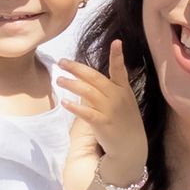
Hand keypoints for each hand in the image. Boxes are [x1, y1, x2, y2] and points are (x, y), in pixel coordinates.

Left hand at [55, 43, 148, 189]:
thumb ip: (108, 90)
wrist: (131, 147)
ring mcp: (110, 110)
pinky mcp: (102, 123)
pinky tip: (64, 102)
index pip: (119, 70)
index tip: (116, 42)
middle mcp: (117, 97)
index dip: (117, 56)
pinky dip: (75, 106)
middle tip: (62, 62)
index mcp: (123, 90)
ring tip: (59, 79)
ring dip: (72, 84)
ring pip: (88, 92)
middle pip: (94, 78)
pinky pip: (86, 112)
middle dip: (77, 68)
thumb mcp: (122, 103)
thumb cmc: (124, 123)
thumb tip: (87, 79)